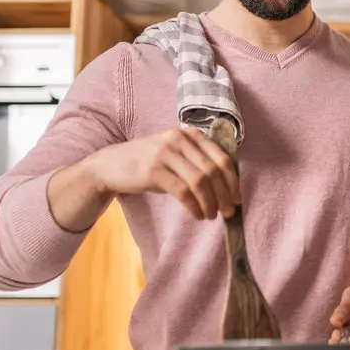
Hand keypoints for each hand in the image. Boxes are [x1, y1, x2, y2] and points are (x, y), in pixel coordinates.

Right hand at [86, 127, 240, 219]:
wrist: (112, 165)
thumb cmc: (150, 162)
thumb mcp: (176, 154)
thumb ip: (198, 161)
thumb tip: (228, 187)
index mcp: (190, 134)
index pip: (222, 157)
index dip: (233, 180)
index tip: (238, 198)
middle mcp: (179, 139)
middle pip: (213, 170)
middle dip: (225, 194)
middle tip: (228, 212)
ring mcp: (166, 153)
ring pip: (200, 181)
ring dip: (210, 203)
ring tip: (211, 216)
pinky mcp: (154, 170)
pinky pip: (183, 191)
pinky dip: (194, 206)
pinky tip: (197, 214)